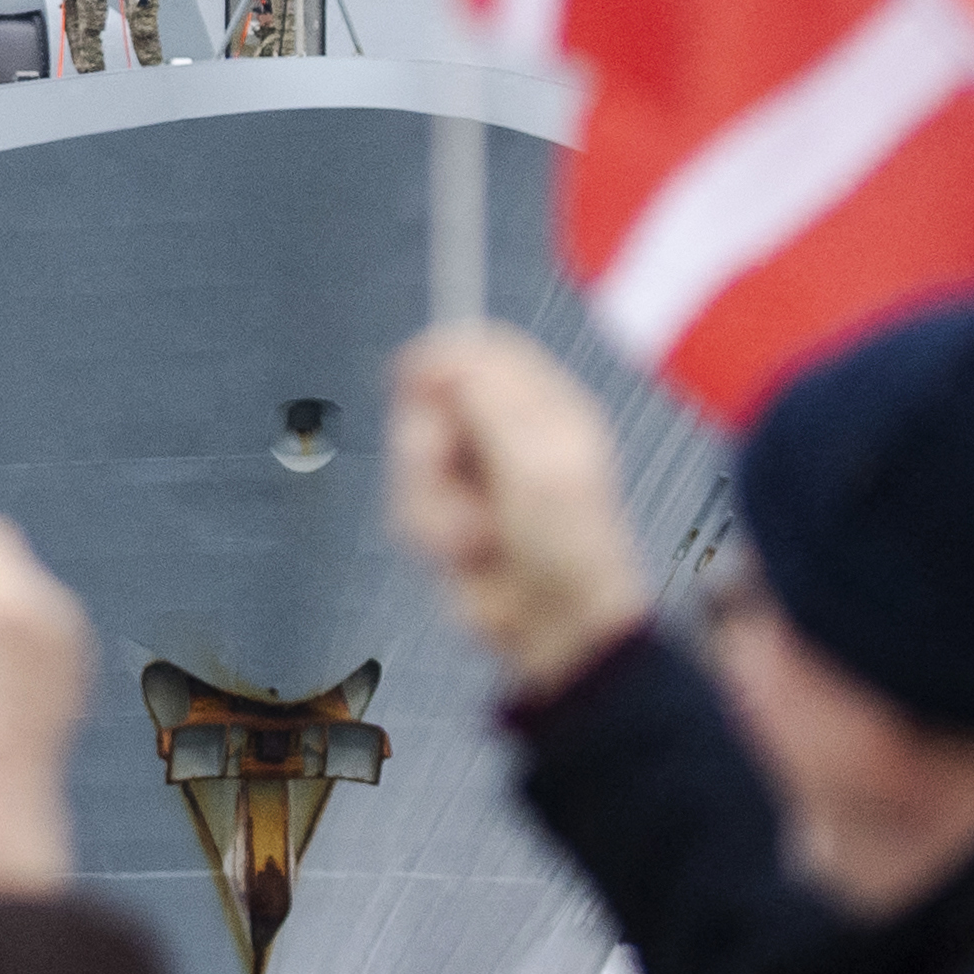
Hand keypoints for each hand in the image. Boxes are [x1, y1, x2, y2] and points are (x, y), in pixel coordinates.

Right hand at [386, 323, 648, 692]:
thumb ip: (487, 399)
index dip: (439, 361)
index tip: (418, 387)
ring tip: (474, 533)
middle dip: (429, 448)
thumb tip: (443, 350)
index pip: (478, 349)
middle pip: (428, 402)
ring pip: (409, 456)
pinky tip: (464, 550)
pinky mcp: (447, 511)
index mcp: (541, 406)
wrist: (551, 624)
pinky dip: (429, 529)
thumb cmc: (566, 546)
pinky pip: (407, 501)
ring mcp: (474, 473)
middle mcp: (504, 433)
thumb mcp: (534, 460)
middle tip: (458, 478)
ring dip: (433, 502)